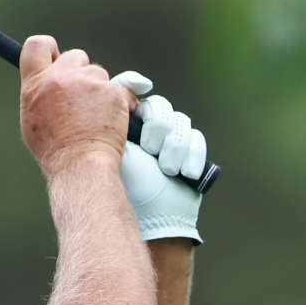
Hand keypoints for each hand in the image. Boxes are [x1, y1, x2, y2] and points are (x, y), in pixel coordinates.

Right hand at [18, 36, 132, 173]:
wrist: (79, 165)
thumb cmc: (55, 150)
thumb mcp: (32, 119)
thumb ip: (39, 94)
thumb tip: (46, 82)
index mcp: (35, 85)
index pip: (36, 45)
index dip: (49, 48)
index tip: (56, 57)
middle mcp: (60, 78)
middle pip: (74, 56)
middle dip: (80, 72)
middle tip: (81, 97)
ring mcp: (88, 82)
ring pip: (98, 73)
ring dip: (99, 89)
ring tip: (95, 116)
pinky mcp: (112, 91)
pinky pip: (120, 89)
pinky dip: (120, 102)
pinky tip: (113, 120)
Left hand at [113, 71, 205, 242]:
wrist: (152, 220)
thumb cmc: (126, 186)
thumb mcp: (112, 150)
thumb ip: (109, 121)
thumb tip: (109, 90)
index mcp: (122, 125)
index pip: (129, 92)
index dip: (133, 84)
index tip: (140, 88)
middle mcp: (145, 130)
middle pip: (159, 106)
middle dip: (158, 127)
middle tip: (150, 149)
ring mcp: (169, 141)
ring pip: (180, 122)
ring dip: (174, 146)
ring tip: (167, 170)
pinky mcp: (189, 153)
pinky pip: (196, 139)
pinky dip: (192, 155)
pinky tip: (186, 172)